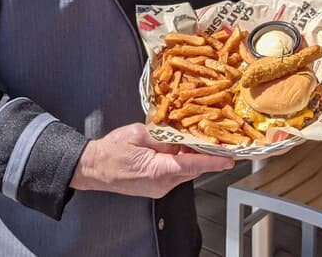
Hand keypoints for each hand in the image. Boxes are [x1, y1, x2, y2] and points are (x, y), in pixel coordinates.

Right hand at [71, 123, 233, 197]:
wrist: (92, 168)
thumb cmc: (110, 151)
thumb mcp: (139, 134)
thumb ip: (163, 136)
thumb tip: (181, 137)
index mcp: (158, 169)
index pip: (193, 165)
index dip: (213, 161)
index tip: (230, 159)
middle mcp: (162, 183)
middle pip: (193, 168)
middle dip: (206, 155)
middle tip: (217, 140)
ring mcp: (160, 188)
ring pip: (185, 170)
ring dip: (192, 156)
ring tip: (195, 139)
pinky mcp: (157, 187)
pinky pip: (176, 173)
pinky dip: (182, 161)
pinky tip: (179, 148)